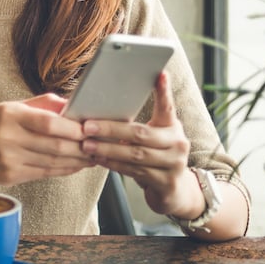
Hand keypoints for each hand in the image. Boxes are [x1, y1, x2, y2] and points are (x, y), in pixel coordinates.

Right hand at [0, 93, 94, 185]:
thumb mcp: (9, 106)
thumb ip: (40, 104)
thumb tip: (70, 104)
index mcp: (10, 115)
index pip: (48, 123)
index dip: (73, 128)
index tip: (90, 128)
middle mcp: (9, 138)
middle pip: (54, 146)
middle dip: (81, 148)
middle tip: (98, 145)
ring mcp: (9, 159)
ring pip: (52, 162)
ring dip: (77, 161)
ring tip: (92, 157)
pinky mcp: (10, 176)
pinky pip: (44, 174)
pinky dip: (63, 170)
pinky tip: (74, 166)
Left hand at [80, 73, 195, 215]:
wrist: (174, 190)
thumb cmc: (155, 155)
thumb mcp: (153, 137)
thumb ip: (137, 124)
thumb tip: (104, 107)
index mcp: (172, 127)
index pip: (167, 107)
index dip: (163, 91)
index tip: (159, 74)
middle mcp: (178, 143)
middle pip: (141, 133)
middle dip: (111, 129)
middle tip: (87, 126)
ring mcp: (174, 164)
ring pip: (135, 154)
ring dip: (107, 149)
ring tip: (86, 145)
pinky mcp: (166, 183)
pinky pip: (133, 171)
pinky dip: (113, 164)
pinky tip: (98, 159)